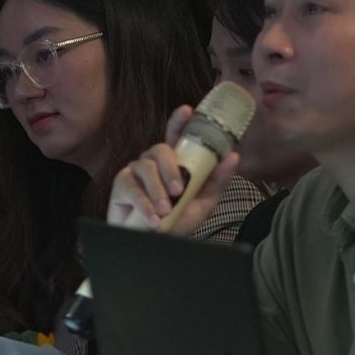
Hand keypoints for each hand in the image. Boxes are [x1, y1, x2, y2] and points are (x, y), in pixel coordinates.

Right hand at [106, 103, 237, 233]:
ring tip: (166, 211)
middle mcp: (154, 161)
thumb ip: (217, 180)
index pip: (175, 134)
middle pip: (159, 149)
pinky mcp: (121, 186)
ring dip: (158, 191)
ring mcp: (135, 171)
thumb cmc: (177, 219)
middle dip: (170, 169)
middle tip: (178, 190)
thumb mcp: (203, 201)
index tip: (187, 110)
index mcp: (174, 161)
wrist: (156, 243)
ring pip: (145, 168)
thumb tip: (233, 156)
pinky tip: (154, 219)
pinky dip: (144, 205)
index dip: (179, 121)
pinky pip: (132, 188)